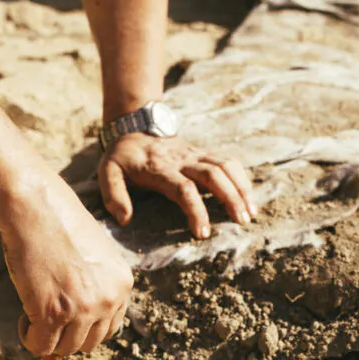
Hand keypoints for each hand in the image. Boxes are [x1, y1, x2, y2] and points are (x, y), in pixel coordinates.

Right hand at [0, 182, 133, 357]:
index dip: (85, 325)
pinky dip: (30, 338)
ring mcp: (83, 309)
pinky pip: (41, 346)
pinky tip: (24, 317)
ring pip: (66, 348)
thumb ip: (88, 289)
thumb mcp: (88, 257)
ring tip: (34, 312)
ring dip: (48, 337)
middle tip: (48, 314)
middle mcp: (109, 298)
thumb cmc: (57, 224)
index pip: (109, 327)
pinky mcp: (53, 314)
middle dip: (68, 334)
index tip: (67, 316)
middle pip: (90, 342)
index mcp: (122, 283)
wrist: (34, 207)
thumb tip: (67, 334)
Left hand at [98, 134, 257, 238]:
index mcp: (160, 168)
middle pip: (213, 175)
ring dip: (241, 188)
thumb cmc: (122, 157)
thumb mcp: (107, 172)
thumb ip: (113, 195)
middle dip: (230, 198)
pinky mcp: (204, 153)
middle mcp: (182, 159)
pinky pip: (228, 162)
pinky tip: (249, 198)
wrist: (134, 126)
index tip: (203, 233)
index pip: (183, 188)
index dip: (196, 210)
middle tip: (241, 221)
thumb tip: (125, 219)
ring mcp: (196, 154)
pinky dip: (241, 179)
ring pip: (226, 166)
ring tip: (251, 212)